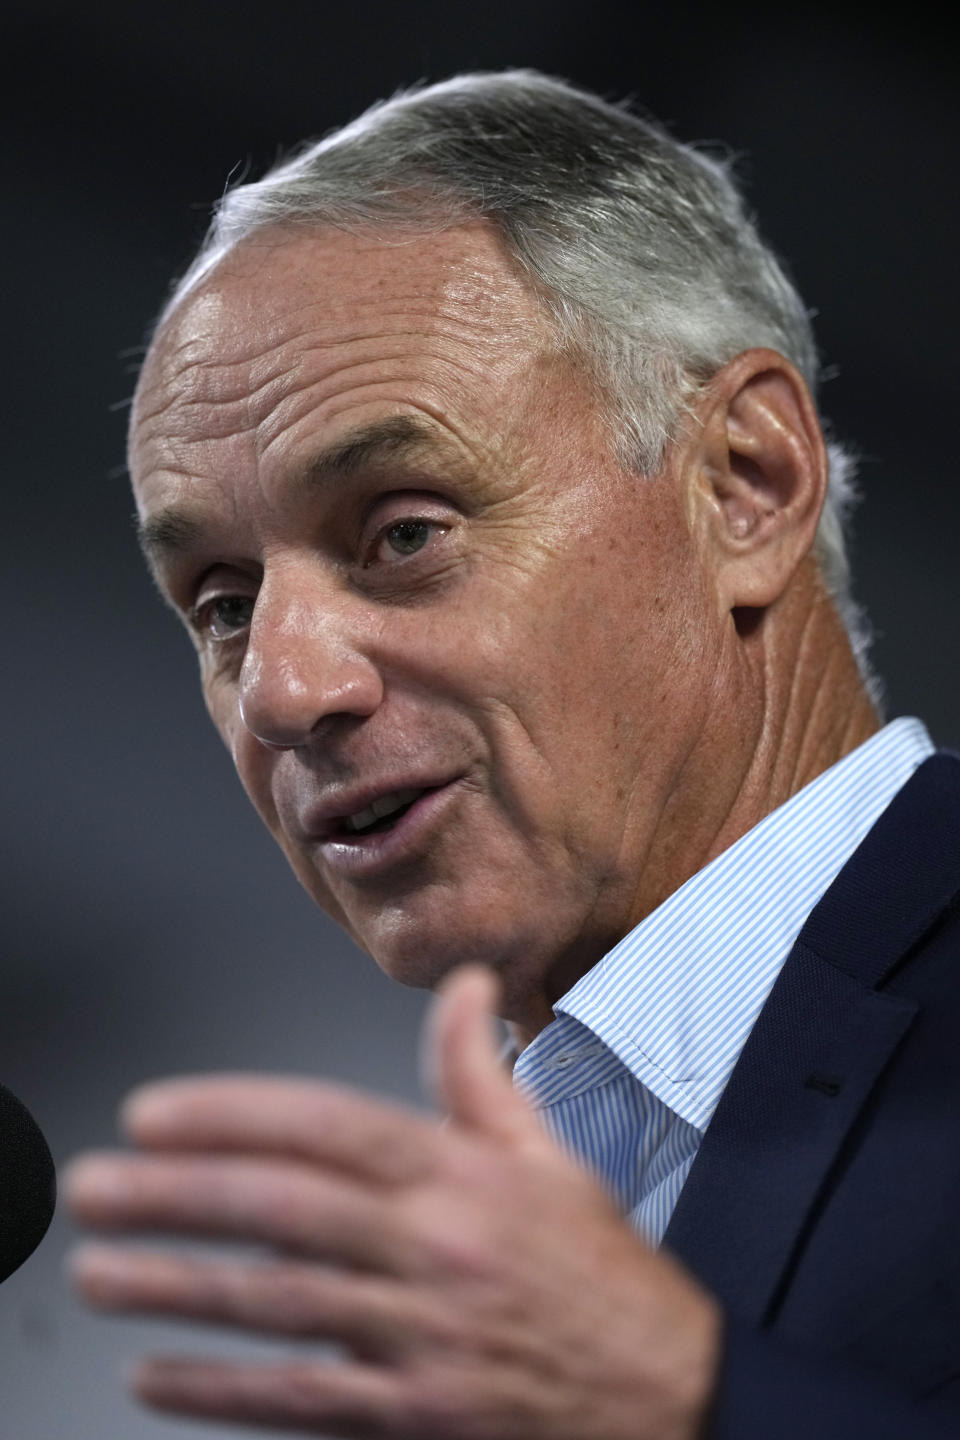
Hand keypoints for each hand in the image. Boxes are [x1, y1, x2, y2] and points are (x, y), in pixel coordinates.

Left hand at [66, 966, 720, 1438]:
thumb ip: (479, 1071)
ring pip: (278, 1303)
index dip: (233, 1115)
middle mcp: (435, 1249)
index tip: (154, 1115)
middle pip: (284, 1209)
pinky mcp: (415, 1416)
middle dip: (176, 1195)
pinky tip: (157, 1375)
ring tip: (98, 1272)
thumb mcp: (548, 1156)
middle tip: (95, 1186)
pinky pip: (303, 1401)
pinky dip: (221, 1390)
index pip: (329, 1127)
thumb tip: (464, 985)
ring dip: (176, 1288)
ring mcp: (421, 1337)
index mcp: (462, 1176)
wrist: (672, 1393)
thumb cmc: (600, 1273)